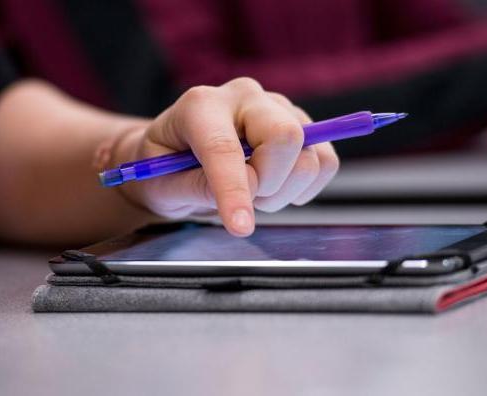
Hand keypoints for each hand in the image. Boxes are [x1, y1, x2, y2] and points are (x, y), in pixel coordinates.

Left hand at [116, 78, 339, 236]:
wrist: (176, 155)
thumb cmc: (163, 169)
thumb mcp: (162, 186)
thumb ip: (196, 188)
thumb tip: (243, 193)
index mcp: (200, 105)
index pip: (224, 147)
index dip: (234, 190)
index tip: (240, 226)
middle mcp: (243, 96)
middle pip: (285, 136)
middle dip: (269, 183)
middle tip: (244, 201)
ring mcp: (277, 108)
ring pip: (309, 154)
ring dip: (284, 190)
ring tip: (254, 194)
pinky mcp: (300, 126)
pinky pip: (325, 161)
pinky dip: (306, 186)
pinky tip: (276, 188)